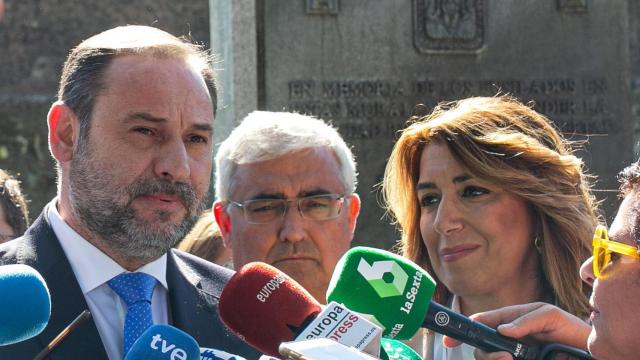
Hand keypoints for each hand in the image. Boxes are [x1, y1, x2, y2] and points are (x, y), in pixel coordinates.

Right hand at [443, 303, 589, 353]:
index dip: (463, 328)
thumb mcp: (548, 316)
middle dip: (485, 353)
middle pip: (481, 347)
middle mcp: (508, 339)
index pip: (481, 322)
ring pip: (489, 359)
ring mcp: (513, 354)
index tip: (449, 339)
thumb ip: (525, 320)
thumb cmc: (568, 329)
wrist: (585, 350)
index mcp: (510, 321)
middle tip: (505, 357)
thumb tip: (503, 330)